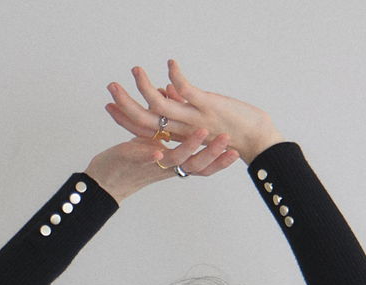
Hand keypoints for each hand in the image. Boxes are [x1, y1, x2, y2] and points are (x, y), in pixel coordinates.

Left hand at [84, 127, 240, 203]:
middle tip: (229, 141)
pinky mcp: (134, 162)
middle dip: (214, 153)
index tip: (236, 151)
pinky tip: (160, 150)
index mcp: (175, 165)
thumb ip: (168, 126)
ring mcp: (153, 166)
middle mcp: (168, 168)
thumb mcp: (155, 141)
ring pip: (176, 160)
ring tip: (204, 134)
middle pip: (196, 165)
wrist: (105, 179)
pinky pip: (146, 160)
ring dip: (191, 147)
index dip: (219, 161)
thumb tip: (175, 97)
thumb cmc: (132, 160)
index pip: (202, 166)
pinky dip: (153, 155)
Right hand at [106, 59, 282, 165]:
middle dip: (125, 104)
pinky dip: (177, 76)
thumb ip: (180, 107)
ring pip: (160, 106)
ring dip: (145, 87)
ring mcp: (194, 120)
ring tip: (135, 70)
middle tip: (110, 87)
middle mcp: (181, 131)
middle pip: (145, 121)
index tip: (109, 105)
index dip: (124, 118)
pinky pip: (186, 91)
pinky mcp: (207, 107)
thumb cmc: (230, 131)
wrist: (256, 141)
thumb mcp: (198, 121)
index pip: (143, 130)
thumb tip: (166, 90)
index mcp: (178, 137)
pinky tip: (170, 63)